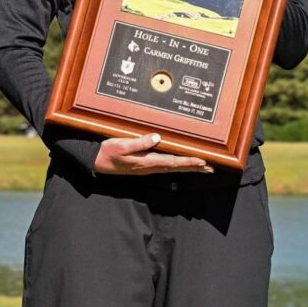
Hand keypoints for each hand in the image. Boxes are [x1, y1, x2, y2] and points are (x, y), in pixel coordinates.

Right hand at [93, 133, 213, 174]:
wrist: (97, 162)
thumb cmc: (109, 152)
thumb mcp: (121, 145)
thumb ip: (139, 142)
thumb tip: (157, 137)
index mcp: (146, 161)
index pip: (172, 161)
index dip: (188, 161)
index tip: (202, 161)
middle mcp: (150, 167)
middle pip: (176, 167)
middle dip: (193, 168)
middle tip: (210, 169)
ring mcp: (147, 168)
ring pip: (172, 168)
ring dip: (187, 168)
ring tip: (201, 168)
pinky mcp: (145, 166)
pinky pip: (166, 167)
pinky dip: (177, 166)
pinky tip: (181, 165)